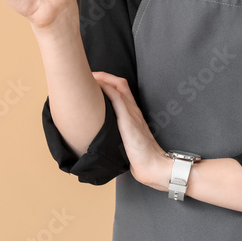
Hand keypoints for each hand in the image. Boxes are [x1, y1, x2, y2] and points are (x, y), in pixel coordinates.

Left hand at [92, 71, 170, 190]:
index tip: (93, 80)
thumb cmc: (141, 157)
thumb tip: (101, 136)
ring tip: (89, 77)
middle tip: (87, 74)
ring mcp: (132, 114)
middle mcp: (133, 110)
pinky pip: (118, 99)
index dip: (107, 81)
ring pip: (118, 87)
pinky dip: (107, 90)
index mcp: (133, 114)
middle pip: (120, 83)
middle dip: (103, 75)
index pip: (121, 89)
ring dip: (103, 79)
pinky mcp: (128, 121)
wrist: (153, 166)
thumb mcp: (128, 141)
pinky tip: (96, 87)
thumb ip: (119, 134)